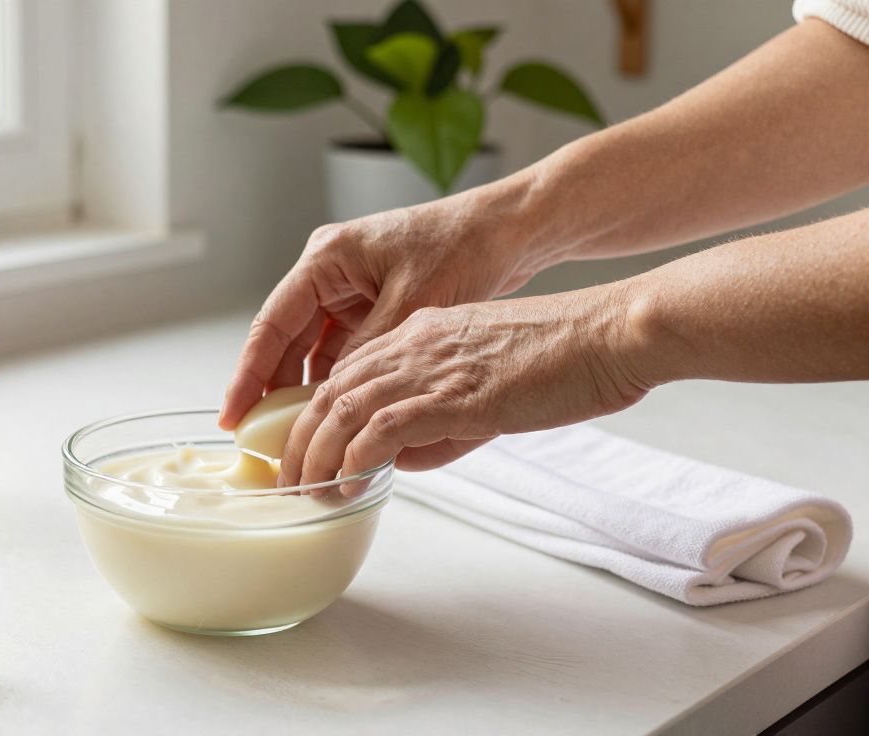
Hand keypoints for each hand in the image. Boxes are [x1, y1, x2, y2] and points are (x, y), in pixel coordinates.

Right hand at [218, 179, 553, 430]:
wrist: (508, 230)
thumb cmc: (463, 247)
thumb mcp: (411, 304)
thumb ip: (367, 350)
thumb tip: (333, 398)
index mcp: (326, 258)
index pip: (272, 324)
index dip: (249, 375)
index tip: (233, 415)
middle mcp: (329, 273)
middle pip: (286, 341)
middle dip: (273, 390)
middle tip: (260, 440)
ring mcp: (350, 290)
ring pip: (313, 351)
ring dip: (306, 390)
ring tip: (295, 438)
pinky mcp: (372, 306)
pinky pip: (342, 351)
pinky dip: (338, 382)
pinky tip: (336, 416)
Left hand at [277, 286, 649, 490]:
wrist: (611, 334)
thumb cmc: (566, 361)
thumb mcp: (488, 386)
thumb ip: (441, 420)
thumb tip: (401, 460)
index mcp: (422, 333)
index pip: (348, 371)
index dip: (316, 411)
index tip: (302, 445)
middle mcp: (415, 344)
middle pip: (331, 391)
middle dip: (300, 437)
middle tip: (288, 477)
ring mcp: (430, 367)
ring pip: (342, 409)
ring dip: (316, 455)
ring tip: (305, 491)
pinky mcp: (452, 395)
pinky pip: (381, 427)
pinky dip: (354, 458)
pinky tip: (346, 483)